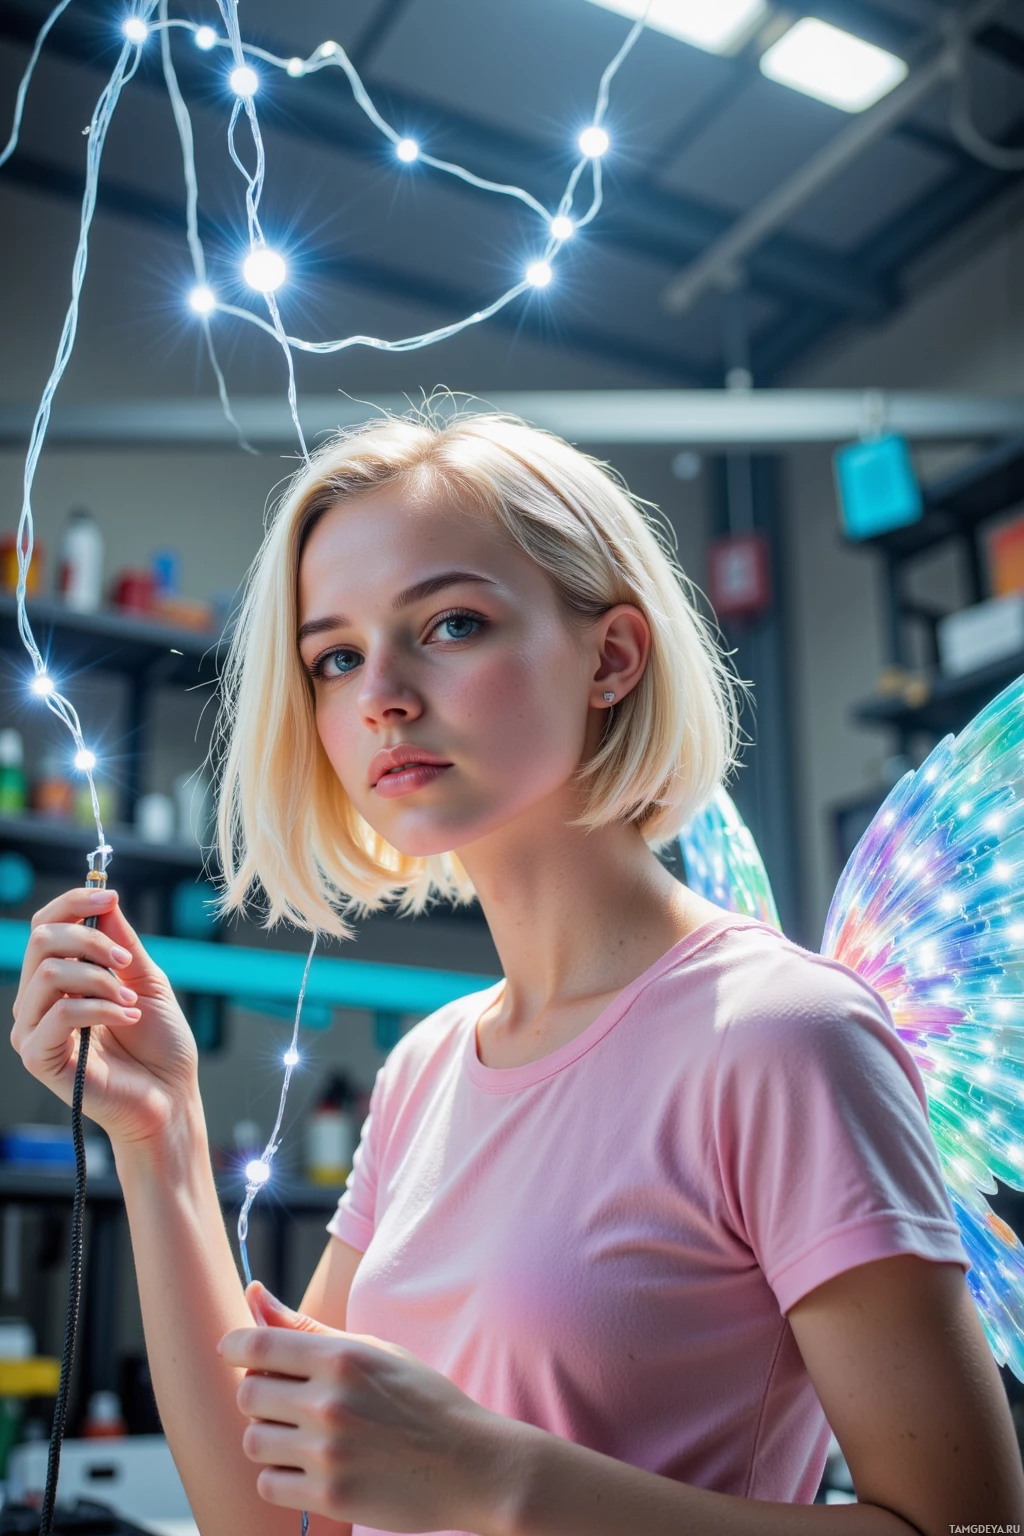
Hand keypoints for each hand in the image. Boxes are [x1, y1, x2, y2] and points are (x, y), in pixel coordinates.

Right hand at [10, 887, 199, 1149]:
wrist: (171, 1094)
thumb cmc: (159, 1043)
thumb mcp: (145, 979)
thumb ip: (120, 942)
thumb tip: (105, 901)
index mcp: (60, 979)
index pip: (46, 926)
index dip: (74, 903)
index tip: (109, 897)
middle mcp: (39, 1001)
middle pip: (40, 941)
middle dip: (90, 939)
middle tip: (126, 961)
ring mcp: (35, 1030)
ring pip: (49, 973)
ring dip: (100, 978)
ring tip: (130, 999)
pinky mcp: (39, 1058)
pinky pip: (59, 1014)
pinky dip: (100, 1008)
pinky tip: (127, 1016)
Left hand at [219, 1281, 513, 1534]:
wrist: (469, 1463)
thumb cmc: (420, 1400)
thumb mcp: (372, 1352)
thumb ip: (308, 1330)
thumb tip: (253, 1295)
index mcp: (342, 1358)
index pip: (257, 1346)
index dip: (235, 1346)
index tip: (234, 1351)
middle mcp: (330, 1403)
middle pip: (248, 1396)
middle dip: (261, 1397)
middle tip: (289, 1401)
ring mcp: (328, 1454)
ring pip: (254, 1442)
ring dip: (271, 1439)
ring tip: (304, 1437)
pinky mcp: (330, 1497)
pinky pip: (269, 1485)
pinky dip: (282, 1478)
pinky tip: (312, 1468)